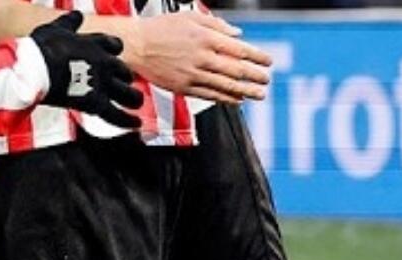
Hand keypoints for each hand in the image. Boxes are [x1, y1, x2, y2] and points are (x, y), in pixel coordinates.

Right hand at [29, 13, 146, 128]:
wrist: (35, 68)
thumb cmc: (42, 49)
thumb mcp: (56, 28)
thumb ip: (69, 22)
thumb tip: (76, 16)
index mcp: (93, 43)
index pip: (114, 45)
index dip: (114, 51)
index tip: (112, 54)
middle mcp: (103, 63)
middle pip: (124, 71)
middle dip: (125, 77)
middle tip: (123, 82)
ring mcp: (101, 83)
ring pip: (128, 93)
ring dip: (133, 99)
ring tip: (135, 102)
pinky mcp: (95, 102)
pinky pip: (117, 114)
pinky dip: (127, 121)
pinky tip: (135, 124)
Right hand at [123, 13, 272, 101]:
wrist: (134, 46)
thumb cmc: (159, 29)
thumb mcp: (190, 17)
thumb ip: (216, 24)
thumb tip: (236, 33)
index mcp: (206, 38)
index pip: (240, 49)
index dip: (257, 57)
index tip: (267, 61)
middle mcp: (202, 57)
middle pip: (236, 70)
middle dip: (255, 76)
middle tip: (266, 80)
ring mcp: (193, 74)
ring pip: (226, 85)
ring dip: (245, 91)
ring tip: (258, 94)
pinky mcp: (183, 87)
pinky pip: (209, 95)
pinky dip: (225, 98)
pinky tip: (236, 100)